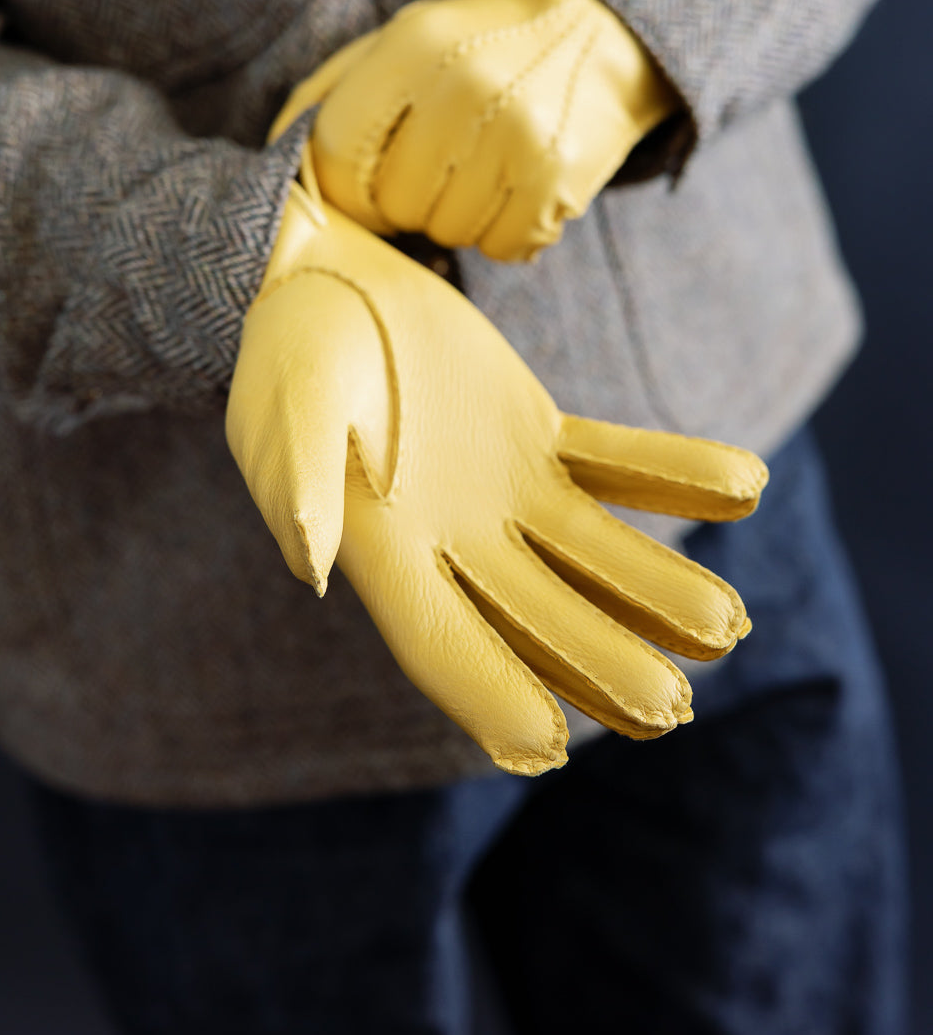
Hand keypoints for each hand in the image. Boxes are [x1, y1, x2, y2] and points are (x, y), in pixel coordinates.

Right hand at [226, 141, 766, 774]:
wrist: (327, 285)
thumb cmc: (290, 352)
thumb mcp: (284, 410)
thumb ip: (299, 483)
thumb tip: (309, 567)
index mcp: (386, 552)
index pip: (440, 641)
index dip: (488, 694)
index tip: (549, 749)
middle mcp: (455, 541)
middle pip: (537, 615)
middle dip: (601, 659)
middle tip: (671, 708)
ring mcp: (506, 495)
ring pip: (593, 554)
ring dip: (658, 587)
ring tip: (729, 627)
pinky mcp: (540, 441)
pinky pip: (617, 465)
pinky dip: (678, 474)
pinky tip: (750, 484)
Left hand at [274, 0, 678, 261]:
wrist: (600, 27)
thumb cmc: (477, 46)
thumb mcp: (401, 42)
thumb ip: (332, 94)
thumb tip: (277, 158)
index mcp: (413, 45)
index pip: (338, 155)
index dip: (345, 187)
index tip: (366, 186)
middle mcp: (466, 87)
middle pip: (393, 204)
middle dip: (408, 199)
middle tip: (442, 167)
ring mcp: (519, 136)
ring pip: (447, 232)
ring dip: (458, 216)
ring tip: (484, 169)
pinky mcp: (560, 179)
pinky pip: (502, 247)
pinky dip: (506, 231)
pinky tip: (520, 186)